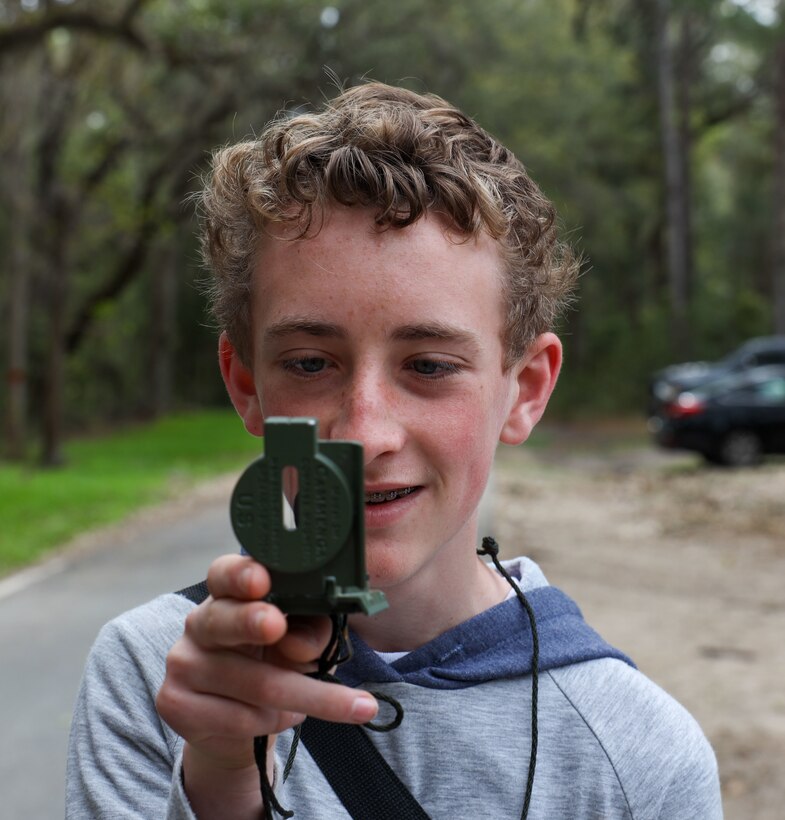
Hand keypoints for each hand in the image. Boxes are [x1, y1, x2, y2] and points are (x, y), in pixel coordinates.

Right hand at [156, 554, 377, 817]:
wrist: (237, 724)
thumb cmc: (275, 661)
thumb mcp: (302, 639)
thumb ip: (309, 631)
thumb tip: (300, 644)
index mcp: (228, 594)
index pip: (224, 574)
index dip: (240, 575)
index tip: (261, 579)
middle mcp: (198, 623)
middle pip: (225, 621)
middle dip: (252, 622)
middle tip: (277, 624)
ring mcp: (182, 663)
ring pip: (252, 683)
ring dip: (305, 698)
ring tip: (336, 703)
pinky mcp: (175, 704)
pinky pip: (239, 719)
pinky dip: (276, 721)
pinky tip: (287, 716)